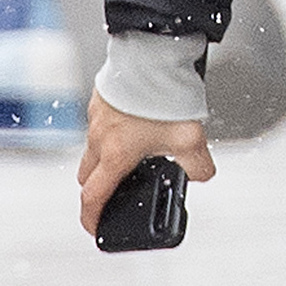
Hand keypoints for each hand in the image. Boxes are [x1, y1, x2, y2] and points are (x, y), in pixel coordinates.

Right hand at [76, 91, 214, 237]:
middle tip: (115, 195)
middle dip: (97, 190)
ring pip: (92, 151)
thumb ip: (198, 168)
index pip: (93, 197)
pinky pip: (98, 127)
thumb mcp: (193, 141)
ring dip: (104, 161)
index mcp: (116, 155)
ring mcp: (96, 118)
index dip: (92, 219)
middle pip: (87, 177)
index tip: (95, 229)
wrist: (151, 56)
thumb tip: (198, 175)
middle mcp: (100, 138)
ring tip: (130, 159)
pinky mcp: (99, 100)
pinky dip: (109, 136)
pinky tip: (134, 129)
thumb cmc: (164, 97)